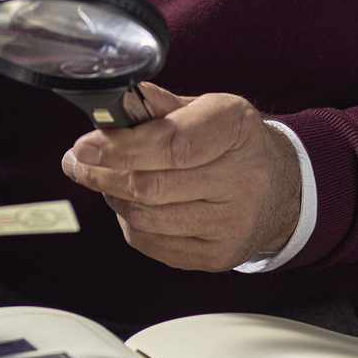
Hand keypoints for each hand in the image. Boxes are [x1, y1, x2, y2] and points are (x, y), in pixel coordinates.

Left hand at [60, 82, 299, 271]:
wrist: (280, 189)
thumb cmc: (232, 143)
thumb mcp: (206, 109)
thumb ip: (162, 107)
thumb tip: (123, 102)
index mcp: (237, 127)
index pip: (172, 143)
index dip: (121, 147)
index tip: (84, 146)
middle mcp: (243, 177)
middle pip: (152, 185)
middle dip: (103, 174)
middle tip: (77, 162)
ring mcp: (232, 223)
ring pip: (146, 217)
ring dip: (114, 198)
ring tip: (106, 179)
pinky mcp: (218, 255)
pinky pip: (153, 243)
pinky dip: (131, 223)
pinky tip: (132, 204)